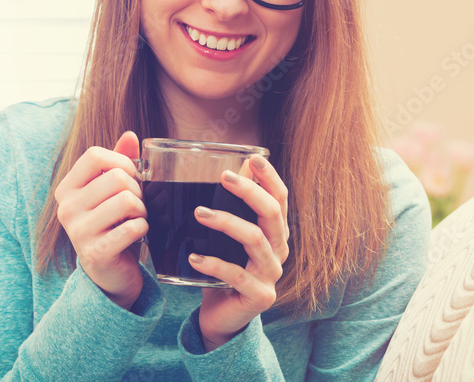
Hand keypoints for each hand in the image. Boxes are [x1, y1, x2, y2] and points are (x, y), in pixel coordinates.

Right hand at [55, 131, 147, 309]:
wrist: (108, 273)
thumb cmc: (111, 224)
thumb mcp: (110, 192)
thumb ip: (118, 162)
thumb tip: (130, 135)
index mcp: (67, 189)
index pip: (95, 155)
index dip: (122, 161)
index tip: (131, 177)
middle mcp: (66, 208)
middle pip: (116, 177)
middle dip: (137, 189)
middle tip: (137, 205)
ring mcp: (78, 231)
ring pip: (127, 200)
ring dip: (142, 210)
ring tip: (138, 218)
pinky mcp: (96, 252)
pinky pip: (133, 227)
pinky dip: (143, 229)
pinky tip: (137, 234)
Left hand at [188, 155, 289, 350]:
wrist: (222, 316)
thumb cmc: (223, 269)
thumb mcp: (226, 237)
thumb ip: (230, 209)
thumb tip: (228, 169)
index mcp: (275, 233)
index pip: (280, 199)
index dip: (270, 178)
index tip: (253, 158)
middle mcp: (279, 251)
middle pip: (272, 214)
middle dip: (249, 191)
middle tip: (223, 177)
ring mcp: (272, 275)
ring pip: (254, 240)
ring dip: (226, 222)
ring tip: (199, 213)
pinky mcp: (259, 296)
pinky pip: (236, 275)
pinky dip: (213, 264)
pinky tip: (193, 257)